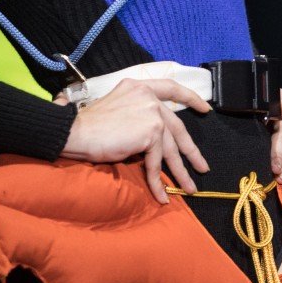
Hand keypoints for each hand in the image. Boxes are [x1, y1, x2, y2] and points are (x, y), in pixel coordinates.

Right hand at [56, 66, 211, 203]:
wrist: (76, 131)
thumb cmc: (88, 124)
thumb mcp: (118, 108)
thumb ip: (137, 114)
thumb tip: (154, 138)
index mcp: (139, 87)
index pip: (171, 87)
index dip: (191, 98)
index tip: (205, 109)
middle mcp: (148, 97)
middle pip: (176, 127)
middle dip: (190, 151)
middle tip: (202, 167)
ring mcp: (151, 113)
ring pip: (170, 148)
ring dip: (180, 171)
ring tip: (189, 188)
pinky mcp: (150, 132)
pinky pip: (156, 162)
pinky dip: (158, 182)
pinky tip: (161, 195)